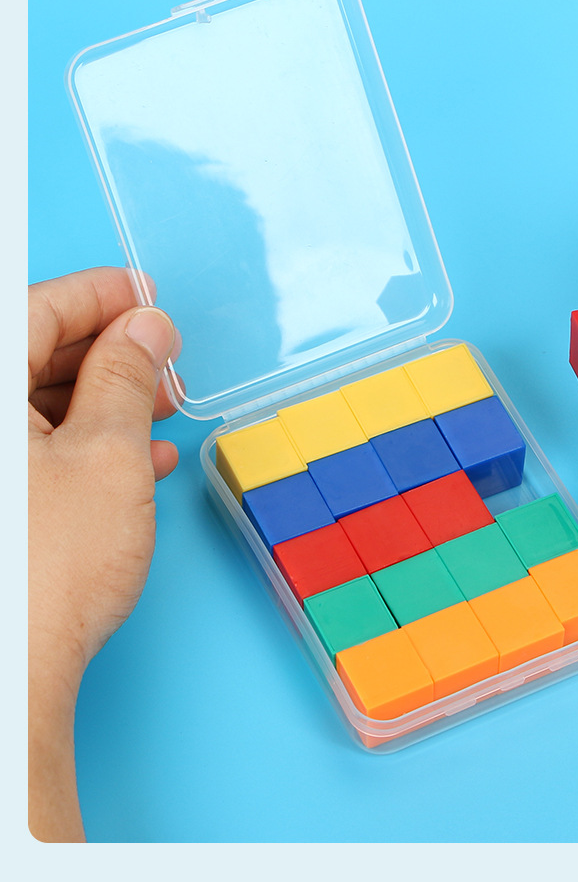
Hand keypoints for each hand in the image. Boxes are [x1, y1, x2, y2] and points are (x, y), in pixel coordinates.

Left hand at [29, 267, 178, 840]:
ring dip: (107, 401)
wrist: (11, 679)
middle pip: (34, 356)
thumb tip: (145, 327)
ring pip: (39, 407)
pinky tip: (143, 461)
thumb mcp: (111, 453)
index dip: (100, 295)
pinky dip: (88, 447)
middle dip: (109, 352)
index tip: (144, 294)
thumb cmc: (46, 572)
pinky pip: (34, 453)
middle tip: (165, 357)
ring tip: (165, 410)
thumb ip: (128, 376)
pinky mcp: (0, 509)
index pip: (36, 310)